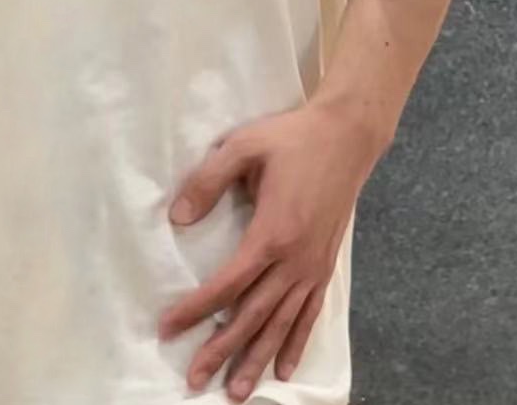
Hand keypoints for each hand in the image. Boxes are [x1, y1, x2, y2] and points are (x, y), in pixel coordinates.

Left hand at [157, 101, 384, 399]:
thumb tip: (178, 218)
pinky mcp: (326, 266)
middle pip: (253, 316)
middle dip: (222, 349)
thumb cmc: (292, 138)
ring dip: (258, 359)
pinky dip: (296, 343)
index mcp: (272, 234)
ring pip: (281, 325)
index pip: (227, 284)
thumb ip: (208, 181)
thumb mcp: (243, 146)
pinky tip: (285, 368)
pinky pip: (310, 315)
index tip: (168, 328)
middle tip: (196, 379)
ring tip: (237, 391)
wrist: (347, 136)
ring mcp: (313, 267)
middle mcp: (294, 261)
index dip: (196, 309)